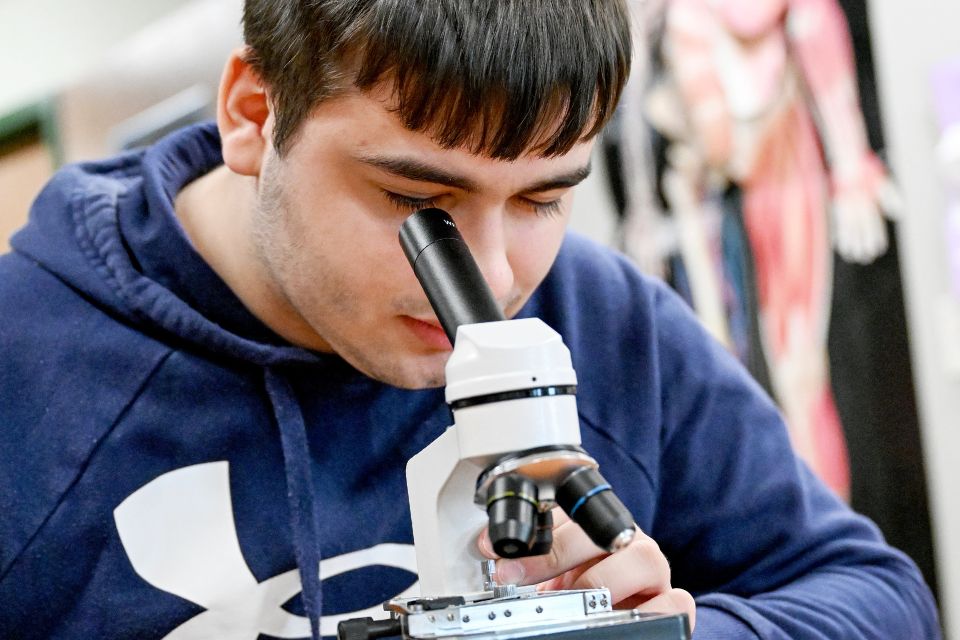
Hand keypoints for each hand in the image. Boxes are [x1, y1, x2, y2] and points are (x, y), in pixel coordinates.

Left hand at [477, 508, 695, 629]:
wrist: (616, 621)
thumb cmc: (582, 595)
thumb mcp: (553, 574)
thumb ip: (530, 559)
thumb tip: (490, 548)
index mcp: (597, 525)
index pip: (569, 508)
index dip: (534, 525)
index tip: (496, 548)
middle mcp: (627, 541)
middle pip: (603, 528)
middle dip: (555, 551)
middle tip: (516, 575)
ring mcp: (653, 570)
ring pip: (642, 557)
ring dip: (601, 580)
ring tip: (572, 600)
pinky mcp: (672, 601)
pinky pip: (674, 601)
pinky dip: (654, 609)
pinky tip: (621, 617)